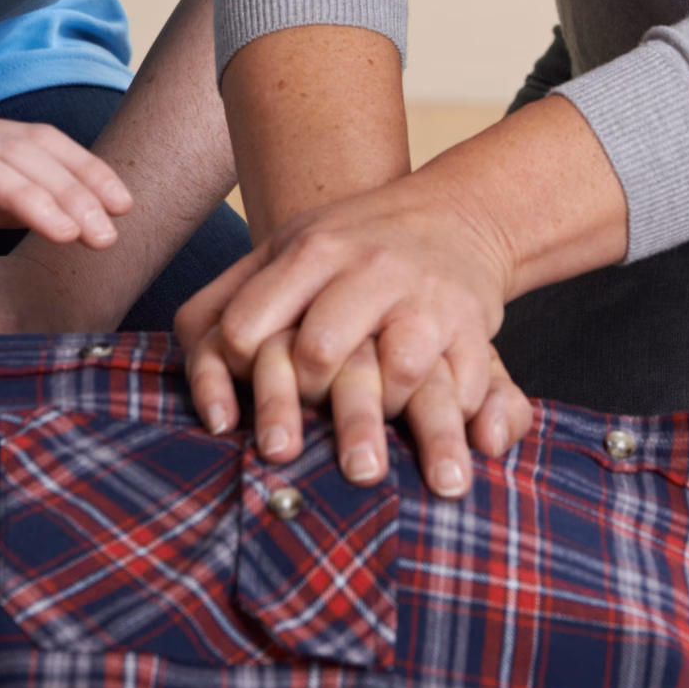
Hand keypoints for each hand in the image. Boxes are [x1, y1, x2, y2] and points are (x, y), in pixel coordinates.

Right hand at [0, 109, 131, 260]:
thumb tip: (33, 217)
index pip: (31, 143)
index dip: (82, 168)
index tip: (121, 203)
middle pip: (31, 145)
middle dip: (84, 182)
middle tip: (122, 220)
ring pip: (5, 159)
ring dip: (59, 194)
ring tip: (93, 231)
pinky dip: (11, 193)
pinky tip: (44, 219)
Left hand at [174, 178, 532, 493]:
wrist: (450, 214)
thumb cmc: (348, 251)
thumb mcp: (278, 255)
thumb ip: (217, 311)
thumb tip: (214, 415)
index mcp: (311, 251)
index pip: (249, 331)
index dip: (237, 381)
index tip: (237, 419)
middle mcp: (369, 269)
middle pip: (321, 354)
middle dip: (303, 412)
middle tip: (295, 457)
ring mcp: (425, 297)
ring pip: (400, 372)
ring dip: (382, 426)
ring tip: (368, 473)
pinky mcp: (474, 326)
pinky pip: (464, 385)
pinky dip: (453, 425)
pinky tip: (444, 460)